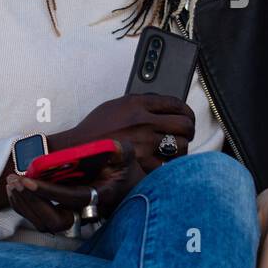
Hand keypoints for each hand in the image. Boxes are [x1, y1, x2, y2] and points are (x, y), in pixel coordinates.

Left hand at [6, 141, 141, 232]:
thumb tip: (109, 145)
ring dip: (25, 204)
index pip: (73, 198)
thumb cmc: (123, 169)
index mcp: (102, 197)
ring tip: (13, 181)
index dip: (49, 191)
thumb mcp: (124, 155)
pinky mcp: (64, 216)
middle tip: (16, 180)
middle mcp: (87, 213)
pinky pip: (40, 219)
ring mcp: (75, 218)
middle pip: (54, 220)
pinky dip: (24, 206)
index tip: (28, 180)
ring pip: (45, 223)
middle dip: (32, 202)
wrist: (125, 187)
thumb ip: (118, 149)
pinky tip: (16, 189)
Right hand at [54, 94, 195, 172]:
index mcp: (137, 104)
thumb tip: (163, 108)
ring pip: (180, 145)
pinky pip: (167, 164)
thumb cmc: (95, 130)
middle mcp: (143, 121)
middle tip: (186, 134)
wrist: (78, 150)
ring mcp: (144, 143)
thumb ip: (140, 104)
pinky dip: (169, 164)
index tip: (187, 116)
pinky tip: (166, 162)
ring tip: (176, 149)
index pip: (175, 103)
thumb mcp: (116, 106)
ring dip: (181, 148)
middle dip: (189, 129)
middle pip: (184, 124)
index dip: (186, 111)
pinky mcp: (142, 162)